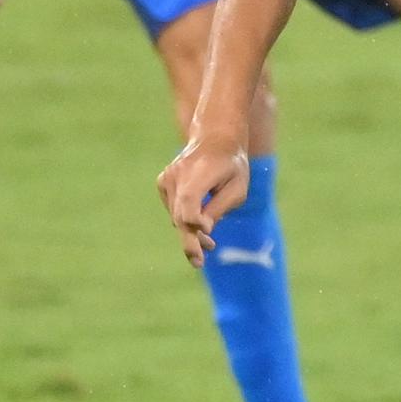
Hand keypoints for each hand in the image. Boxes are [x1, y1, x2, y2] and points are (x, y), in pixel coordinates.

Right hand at [158, 140, 250, 264]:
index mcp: (199, 172)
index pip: (189, 202)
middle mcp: (178, 174)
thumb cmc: (232, 165)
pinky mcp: (163, 182)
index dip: (195, 221)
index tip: (208, 233)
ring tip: (210, 245)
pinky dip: (184, 219)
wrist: (215, 138)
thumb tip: (202, 230)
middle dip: (190, 240)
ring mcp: (167, 178)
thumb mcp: (237, 187)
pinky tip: (200, 220)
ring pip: (176, 215)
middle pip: (180, 214)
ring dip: (190, 232)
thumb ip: (219, 208)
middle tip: (198, 263)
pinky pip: (173, 209)